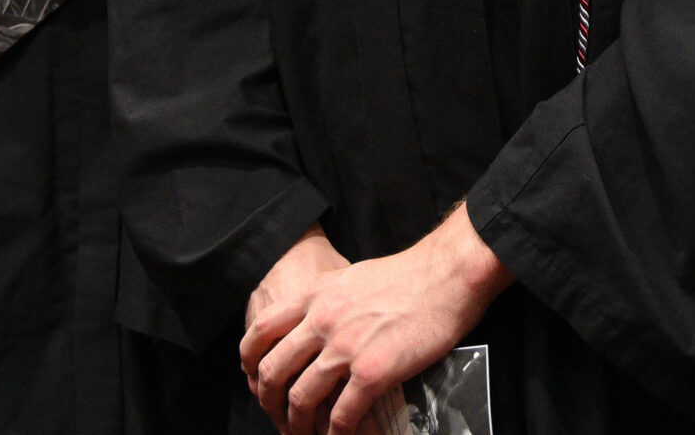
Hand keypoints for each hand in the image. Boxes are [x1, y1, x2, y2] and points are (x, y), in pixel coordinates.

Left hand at [252, 208, 513, 434]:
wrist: (445, 275)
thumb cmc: (407, 275)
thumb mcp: (351, 278)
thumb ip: (328, 302)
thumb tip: (317, 325)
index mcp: (315, 296)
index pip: (261, 329)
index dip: (249, 360)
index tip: (252, 377)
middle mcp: (321, 321)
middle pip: (273, 370)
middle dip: (270, 401)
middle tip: (278, 416)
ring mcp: (345, 348)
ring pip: (302, 398)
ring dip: (298, 425)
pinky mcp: (372, 372)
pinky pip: (341, 414)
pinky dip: (336, 433)